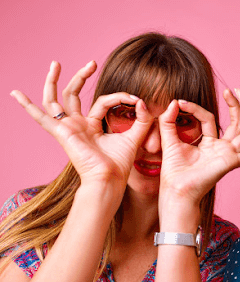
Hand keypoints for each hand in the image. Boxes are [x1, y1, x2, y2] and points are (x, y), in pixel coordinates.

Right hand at [10, 61, 153, 185]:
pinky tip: (15, 94)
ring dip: (53, 81)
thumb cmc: (119, 163)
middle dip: (80, 77)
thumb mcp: (134, 136)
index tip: (135, 99)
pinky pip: (40, 117)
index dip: (119, 97)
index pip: (102, 101)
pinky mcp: (61, 132)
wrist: (109, 178)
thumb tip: (142, 101)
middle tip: (92, 62)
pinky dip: (27, 106)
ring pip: (54, 100)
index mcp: (91, 126)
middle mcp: (77, 125)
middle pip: (72, 95)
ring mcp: (67, 128)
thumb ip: (141, 119)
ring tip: (55, 63)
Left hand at [157, 90, 239, 206]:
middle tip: (230, 90)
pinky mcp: (230, 162)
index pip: (209, 118)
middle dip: (234, 106)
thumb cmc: (173, 171)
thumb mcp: (169, 140)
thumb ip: (168, 121)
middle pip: (235, 123)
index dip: (195, 108)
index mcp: (209, 143)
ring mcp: (228, 154)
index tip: (179, 102)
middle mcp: (221, 148)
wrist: (176, 190)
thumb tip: (173, 102)